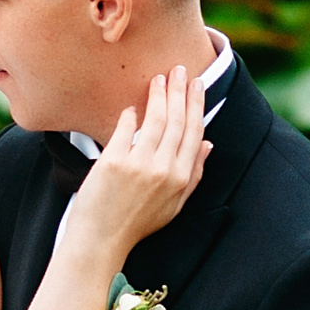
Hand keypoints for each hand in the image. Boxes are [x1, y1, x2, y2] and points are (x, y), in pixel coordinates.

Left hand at [59, 62, 209, 266]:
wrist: (101, 240)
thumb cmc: (136, 223)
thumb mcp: (174, 204)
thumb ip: (193, 174)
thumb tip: (208, 144)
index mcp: (180, 178)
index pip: (194, 132)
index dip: (196, 105)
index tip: (197, 85)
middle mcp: (163, 169)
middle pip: (177, 120)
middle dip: (180, 91)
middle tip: (179, 70)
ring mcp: (138, 165)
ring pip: (155, 119)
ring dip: (159, 94)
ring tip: (158, 79)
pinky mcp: (113, 162)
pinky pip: (125, 129)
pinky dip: (130, 115)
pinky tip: (132, 106)